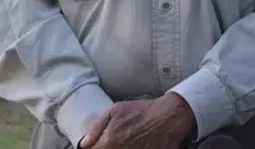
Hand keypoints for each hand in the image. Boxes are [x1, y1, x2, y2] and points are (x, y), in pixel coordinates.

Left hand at [80, 94, 196, 148]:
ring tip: (124, 143)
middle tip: (113, 143)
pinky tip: (134, 146)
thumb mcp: (115, 110)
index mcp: (108, 143)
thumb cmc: (144, 112)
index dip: (93, 148)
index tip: (98, 145)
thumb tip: (84, 143)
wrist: (170, 116)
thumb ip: (95, 127)